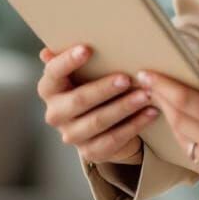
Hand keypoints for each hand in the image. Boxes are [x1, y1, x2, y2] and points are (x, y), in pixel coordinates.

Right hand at [36, 43, 160, 165]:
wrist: (101, 121)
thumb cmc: (92, 82)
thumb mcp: (85, 68)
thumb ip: (71, 57)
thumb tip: (47, 51)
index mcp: (50, 88)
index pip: (53, 73)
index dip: (68, 61)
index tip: (87, 48)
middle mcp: (55, 113)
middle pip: (78, 100)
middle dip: (104, 89)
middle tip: (126, 78)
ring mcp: (71, 135)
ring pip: (98, 121)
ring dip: (124, 107)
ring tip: (146, 94)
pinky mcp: (90, 151)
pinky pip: (113, 140)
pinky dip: (134, 125)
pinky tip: (151, 112)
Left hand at [139, 60, 198, 197]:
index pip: (185, 101)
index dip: (163, 87)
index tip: (147, 75)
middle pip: (180, 123)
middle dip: (163, 102)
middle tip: (152, 85)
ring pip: (186, 146)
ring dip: (176, 124)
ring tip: (171, 105)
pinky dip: (192, 145)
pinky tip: (194, 130)